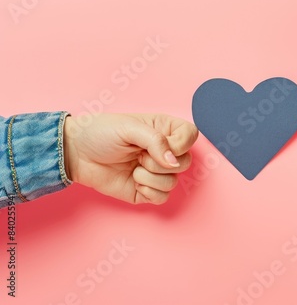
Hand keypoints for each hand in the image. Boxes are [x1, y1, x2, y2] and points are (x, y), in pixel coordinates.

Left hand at [63, 114, 197, 204]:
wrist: (77, 154)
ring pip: (173, 183)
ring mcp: (157, 173)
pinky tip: (134, 181)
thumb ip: (156, 141)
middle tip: (139, 156)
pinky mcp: (148, 191)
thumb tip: (173, 161)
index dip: (179, 144)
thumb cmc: (100, 133)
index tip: (159, 144)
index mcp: (165, 130)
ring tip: (133, 167)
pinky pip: (163, 198)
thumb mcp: (129, 128)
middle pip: (185, 163)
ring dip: (150, 177)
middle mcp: (165, 151)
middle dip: (159, 163)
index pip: (191, 136)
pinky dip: (148, 192)